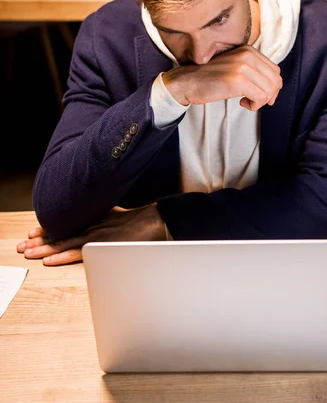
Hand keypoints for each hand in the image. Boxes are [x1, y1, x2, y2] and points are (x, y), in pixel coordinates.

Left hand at [16, 204, 165, 265]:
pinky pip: (78, 253)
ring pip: (63, 243)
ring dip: (43, 248)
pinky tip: (49, 260)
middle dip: (39, 240)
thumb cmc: (141, 221)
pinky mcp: (102, 246)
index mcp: (94, 219)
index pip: (66, 223)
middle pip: (60, 233)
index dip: (47, 228)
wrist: (156, 222)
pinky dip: (62, 257)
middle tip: (21, 245)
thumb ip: (107, 218)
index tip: (33, 232)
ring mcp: (95, 236)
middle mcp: (91, 226)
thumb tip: (103, 220)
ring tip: (26, 252)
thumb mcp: (119, 216)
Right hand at [163, 45, 282, 110]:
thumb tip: (274, 88)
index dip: (272, 87)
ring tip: (246, 102)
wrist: (187, 81)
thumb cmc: (210, 78)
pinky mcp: (237, 80)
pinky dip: (254, 106)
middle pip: (275, 81)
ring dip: (260, 102)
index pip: (275, 70)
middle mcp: (247, 55)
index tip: (261, 96)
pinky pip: (260, 98)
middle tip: (255, 102)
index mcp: (248, 50)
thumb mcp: (234, 67)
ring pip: (270, 91)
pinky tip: (242, 103)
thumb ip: (253, 71)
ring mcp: (242, 67)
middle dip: (269, 96)